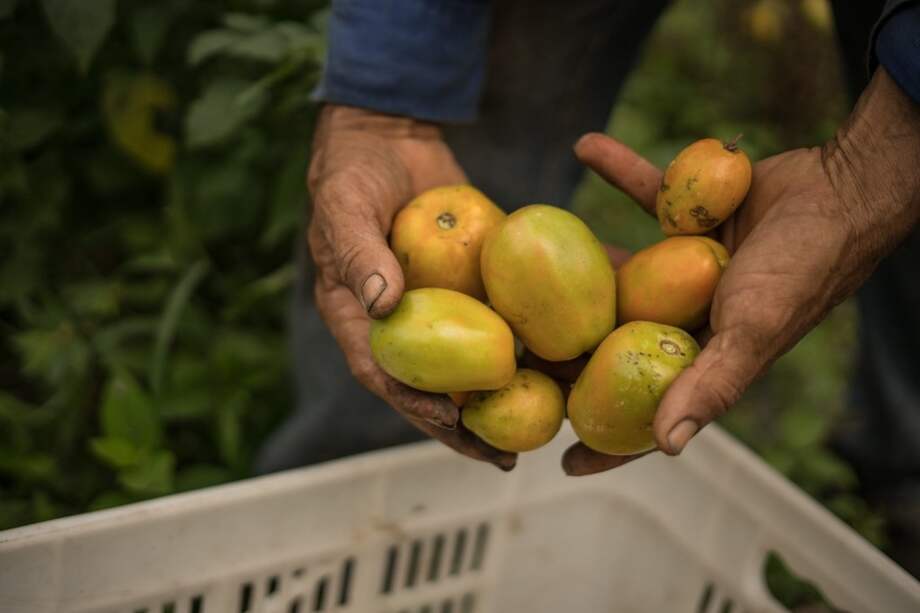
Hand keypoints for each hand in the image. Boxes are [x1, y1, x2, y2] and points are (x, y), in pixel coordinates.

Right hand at [306, 104, 516, 470]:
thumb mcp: (347, 206)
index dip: (413, 403)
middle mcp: (397, 323)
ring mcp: (435, 308)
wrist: (391, 138)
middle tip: (503, 458)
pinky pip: (492, 322)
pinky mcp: (466, 288)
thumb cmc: (354, 170)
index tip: (453, 420)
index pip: (382, 372)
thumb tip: (383, 305)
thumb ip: (358, 252)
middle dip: (464, 427)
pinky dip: (518, 347)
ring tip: (538, 431)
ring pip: (465, 365)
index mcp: (356, 316)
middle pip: (429, 386)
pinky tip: (554, 366)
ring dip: (498, 399)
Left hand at [560, 67, 919, 475]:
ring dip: (578, 265)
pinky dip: (619, 172)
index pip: (650, 412)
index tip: (562, 462)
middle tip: (518, 353)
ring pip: (619, 272)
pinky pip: (645, 196)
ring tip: (525, 258)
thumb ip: (711, 385)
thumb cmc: (801, 267)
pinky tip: (584, 146)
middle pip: (618, 344)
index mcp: (703, 356)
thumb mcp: (752, 332)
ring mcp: (685, 268)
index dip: (610, 442)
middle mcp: (690, 317)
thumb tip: (666, 447)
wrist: (842, 187)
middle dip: (572, 353)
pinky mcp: (687, 218)